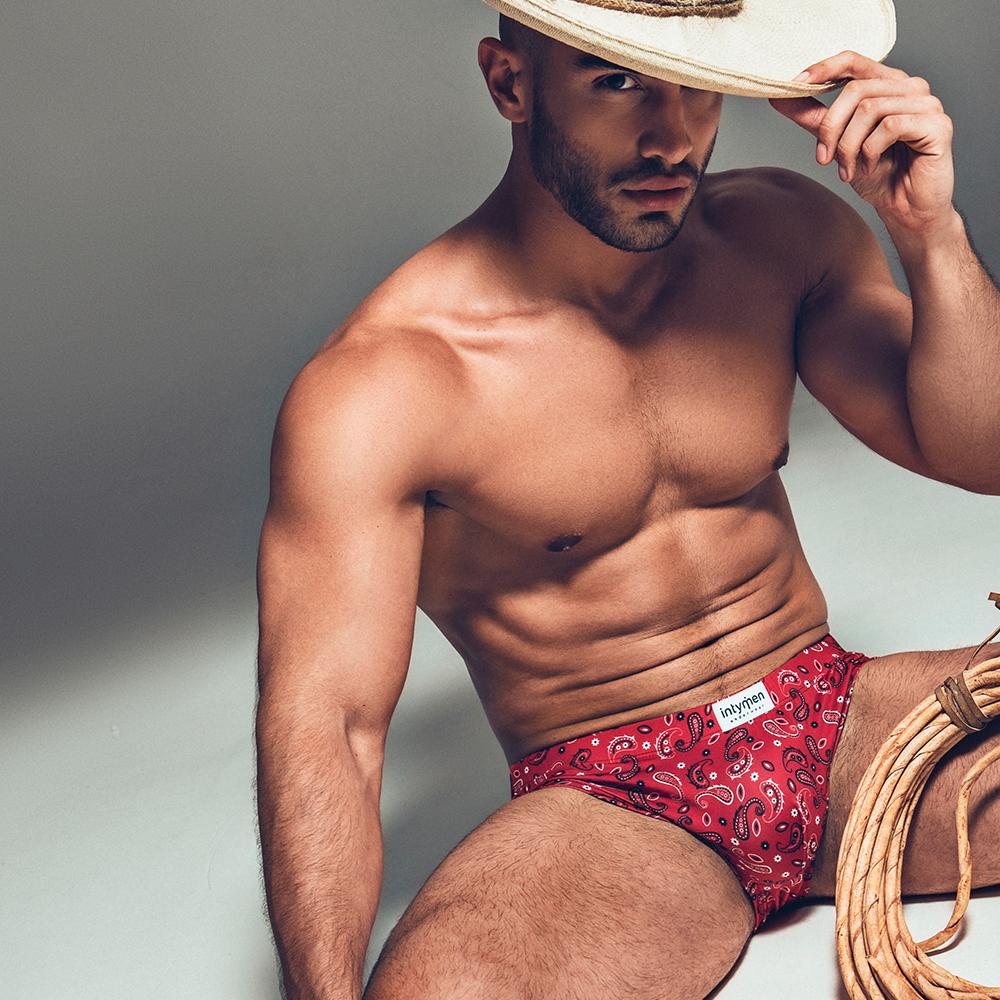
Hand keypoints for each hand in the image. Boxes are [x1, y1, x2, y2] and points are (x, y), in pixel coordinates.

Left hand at [768, 50, 955, 237]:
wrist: (904, 209)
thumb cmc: (877, 175)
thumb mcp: (838, 144)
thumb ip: (814, 118)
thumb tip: (779, 96)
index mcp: (887, 85)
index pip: (853, 61)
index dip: (823, 69)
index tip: (794, 85)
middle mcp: (909, 87)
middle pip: (856, 89)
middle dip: (830, 127)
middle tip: (822, 158)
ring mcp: (927, 103)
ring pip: (870, 109)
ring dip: (849, 146)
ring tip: (848, 169)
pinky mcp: (938, 124)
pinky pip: (891, 127)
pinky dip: (871, 152)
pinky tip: (870, 168)